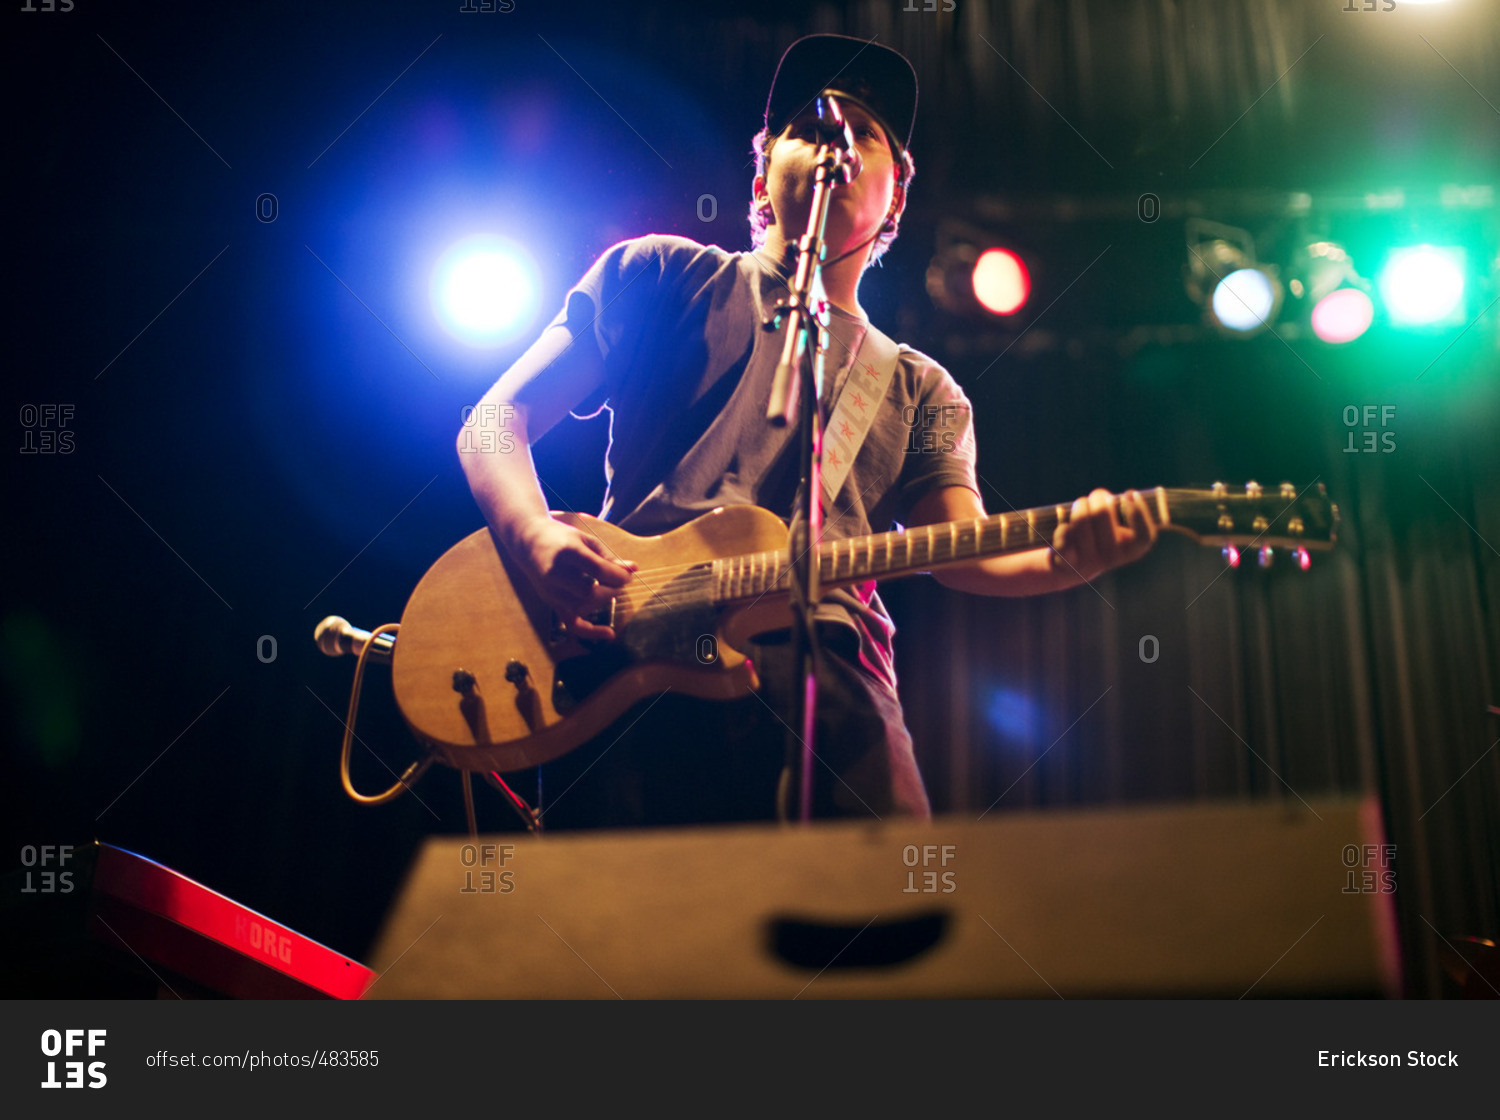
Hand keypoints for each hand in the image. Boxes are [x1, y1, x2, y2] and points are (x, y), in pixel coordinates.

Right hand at [508, 515, 635, 641]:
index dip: (619, 575)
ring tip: (608, 589)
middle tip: (618, 582)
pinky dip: (591, 631)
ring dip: (602, 601)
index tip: (628, 574)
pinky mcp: (551, 602)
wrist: (528, 541)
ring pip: (583, 607)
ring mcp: (551, 591)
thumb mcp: (586, 540)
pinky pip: (571, 623)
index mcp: (567, 552)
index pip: (598, 570)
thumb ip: (609, 556)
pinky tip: (609, 634)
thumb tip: (634, 569)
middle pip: (590, 592)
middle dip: (612, 590)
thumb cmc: (561, 538)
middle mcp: (555, 574)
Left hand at [1049, 488, 1158, 584]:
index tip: (1130, 493)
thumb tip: (1125, 496)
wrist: (1071, 566)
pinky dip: (1063, 522)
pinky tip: (1065, 524)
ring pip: (1081, 518)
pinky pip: (1064, 532)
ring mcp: (1089, 560)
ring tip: (1080, 504)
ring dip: (1080, 504)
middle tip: (1097, 495)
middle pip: (1103, 513)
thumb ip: (1121, 512)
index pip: (1144, 536)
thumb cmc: (1098, 536)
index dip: (1139, 513)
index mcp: (1130, 550)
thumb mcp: (1115, 526)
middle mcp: (1112, 558)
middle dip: (1098, 496)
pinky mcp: (1067, 560)